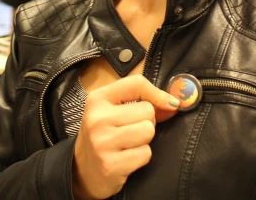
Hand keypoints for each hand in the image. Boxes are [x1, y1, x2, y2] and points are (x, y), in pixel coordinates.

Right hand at [72, 75, 179, 198]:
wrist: (81, 172)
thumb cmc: (103, 136)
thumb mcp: (113, 111)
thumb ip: (142, 101)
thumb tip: (175, 103)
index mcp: (97, 99)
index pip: (136, 83)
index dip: (157, 93)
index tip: (167, 103)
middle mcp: (97, 118)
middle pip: (147, 110)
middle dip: (146, 122)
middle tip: (130, 130)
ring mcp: (102, 142)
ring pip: (148, 131)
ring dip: (144, 140)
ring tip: (128, 144)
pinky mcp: (111, 165)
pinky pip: (145, 153)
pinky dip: (141, 157)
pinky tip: (126, 158)